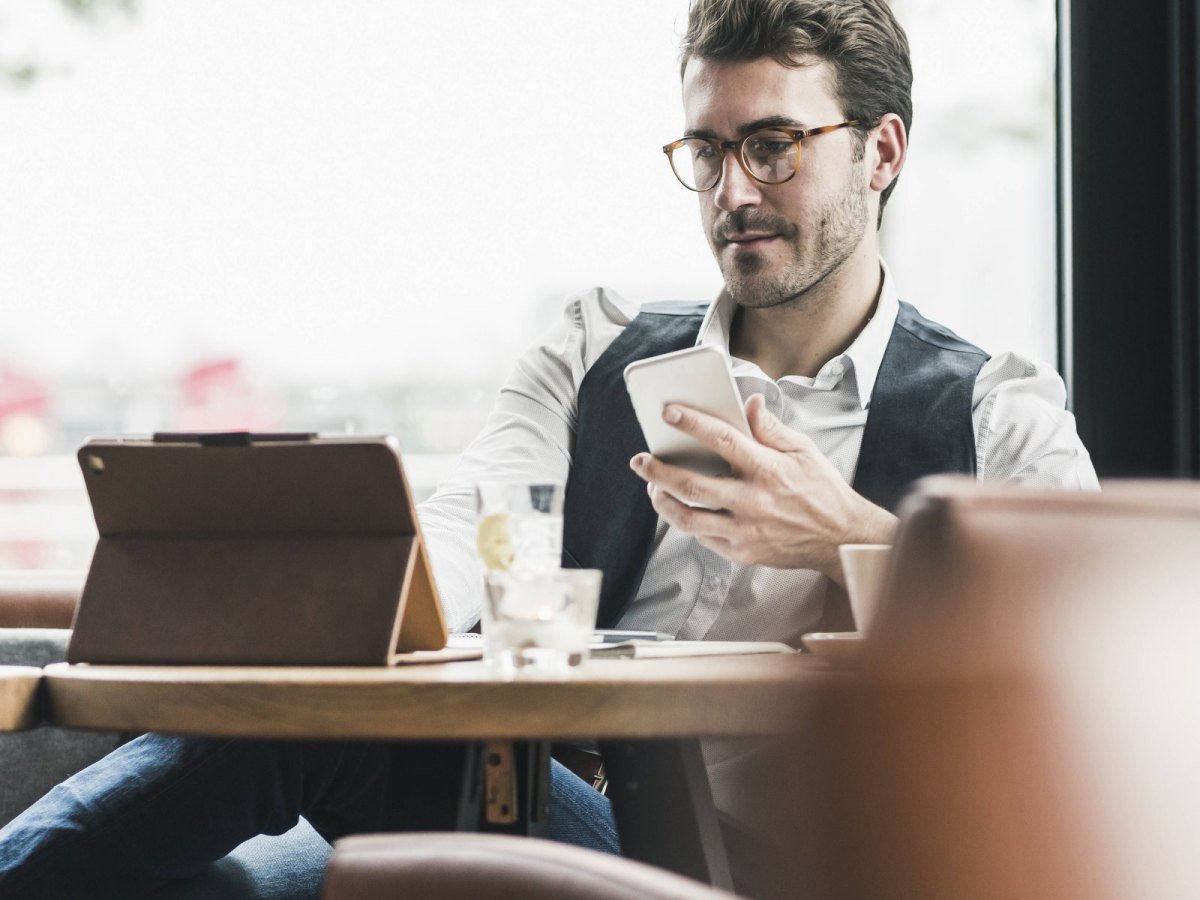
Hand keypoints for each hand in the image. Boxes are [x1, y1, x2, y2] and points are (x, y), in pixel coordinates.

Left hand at [629, 394, 896, 580]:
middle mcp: (753, 502)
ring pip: (689, 519)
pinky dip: (688, 522)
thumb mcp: (803, 451)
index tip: (668, 413)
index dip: (692, 424)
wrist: (840, 539)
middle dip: (659, 471)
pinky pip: (703, 538)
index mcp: (769, 470)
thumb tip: (749, 403)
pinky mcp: (742, 552)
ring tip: (653, 488)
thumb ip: (771, 428)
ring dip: (663, 502)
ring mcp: (745, 531)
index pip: (723, 440)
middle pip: (693, 486)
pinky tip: (681, 509)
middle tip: (640, 460)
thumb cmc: (822, 491)